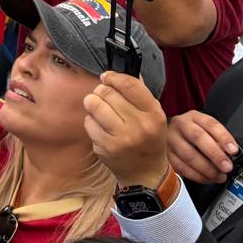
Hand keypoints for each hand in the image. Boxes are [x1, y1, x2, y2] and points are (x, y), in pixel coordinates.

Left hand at [84, 71, 171, 189]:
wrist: (146, 174)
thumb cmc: (148, 139)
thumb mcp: (154, 116)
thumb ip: (140, 92)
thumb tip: (125, 68)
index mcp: (154, 115)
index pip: (130, 85)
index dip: (114, 77)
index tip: (107, 77)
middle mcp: (139, 127)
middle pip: (107, 92)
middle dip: (101, 90)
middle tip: (103, 95)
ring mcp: (121, 139)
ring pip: (94, 104)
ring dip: (93, 103)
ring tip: (99, 109)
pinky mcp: (105, 148)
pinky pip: (89, 122)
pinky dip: (91, 122)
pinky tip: (101, 128)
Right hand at [166, 109, 241, 184]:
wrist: (172, 137)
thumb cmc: (193, 135)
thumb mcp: (206, 131)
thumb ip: (217, 140)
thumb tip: (230, 155)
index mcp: (194, 117)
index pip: (210, 124)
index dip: (223, 137)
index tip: (233, 150)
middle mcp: (180, 125)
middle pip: (197, 137)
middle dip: (215, 154)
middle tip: (227, 167)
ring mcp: (170, 139)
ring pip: (188, 155)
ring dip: (207, 169)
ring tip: (219, 176)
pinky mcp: (165, 155)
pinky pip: (181, 167)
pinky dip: (197, 176)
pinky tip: (207, 178)